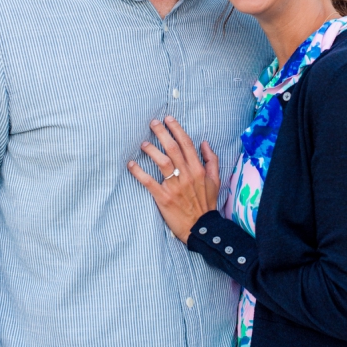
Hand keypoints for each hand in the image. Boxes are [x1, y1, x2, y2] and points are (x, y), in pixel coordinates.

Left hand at [127, 116, 219, 242]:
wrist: (202, 227)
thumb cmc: (207, 203)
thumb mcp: (215, 180)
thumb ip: (211, 160)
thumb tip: (204, 142)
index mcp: (198, 169)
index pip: (187, 144)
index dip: (176, 129)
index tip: (168, 119)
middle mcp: (187, 175)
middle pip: (173, 148)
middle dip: (162, 133)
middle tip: (152, 123)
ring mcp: (175, 186)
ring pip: (162, 162)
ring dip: (151, 150)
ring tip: (143, 143)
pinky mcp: (163, 197)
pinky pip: (149, 182)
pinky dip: (139, 172)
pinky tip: (131, 164)